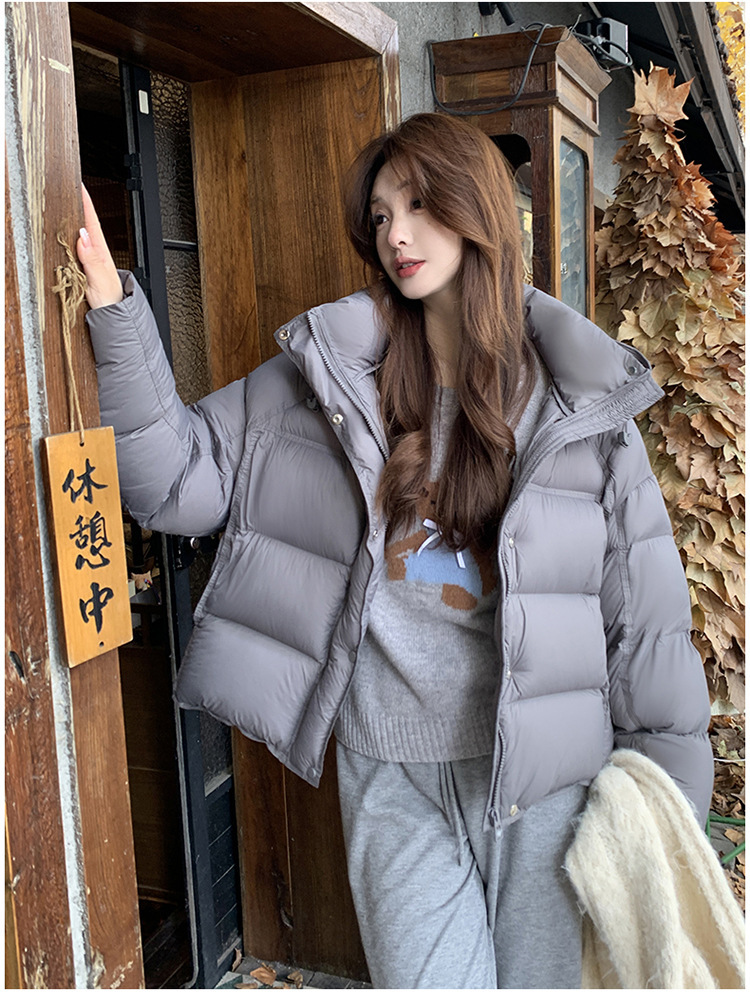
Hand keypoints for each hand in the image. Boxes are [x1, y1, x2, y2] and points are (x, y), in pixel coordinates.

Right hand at [76, 184, 123, 308]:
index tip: (79, 186)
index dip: (86, 203)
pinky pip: (76, 246)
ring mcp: (90, 259)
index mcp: (101, 252)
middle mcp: (96, 253)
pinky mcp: (84, 266)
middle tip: (70, 187)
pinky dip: (71, 236)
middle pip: (85, 224)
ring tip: (68, 202)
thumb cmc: (110, 299)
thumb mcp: (100, 280)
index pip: (92, 222)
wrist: (114, 315)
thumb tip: (83, 236)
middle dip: (79, 205)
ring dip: (75, 219)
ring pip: (81, 234)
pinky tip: (68, 232)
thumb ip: (92, 260)